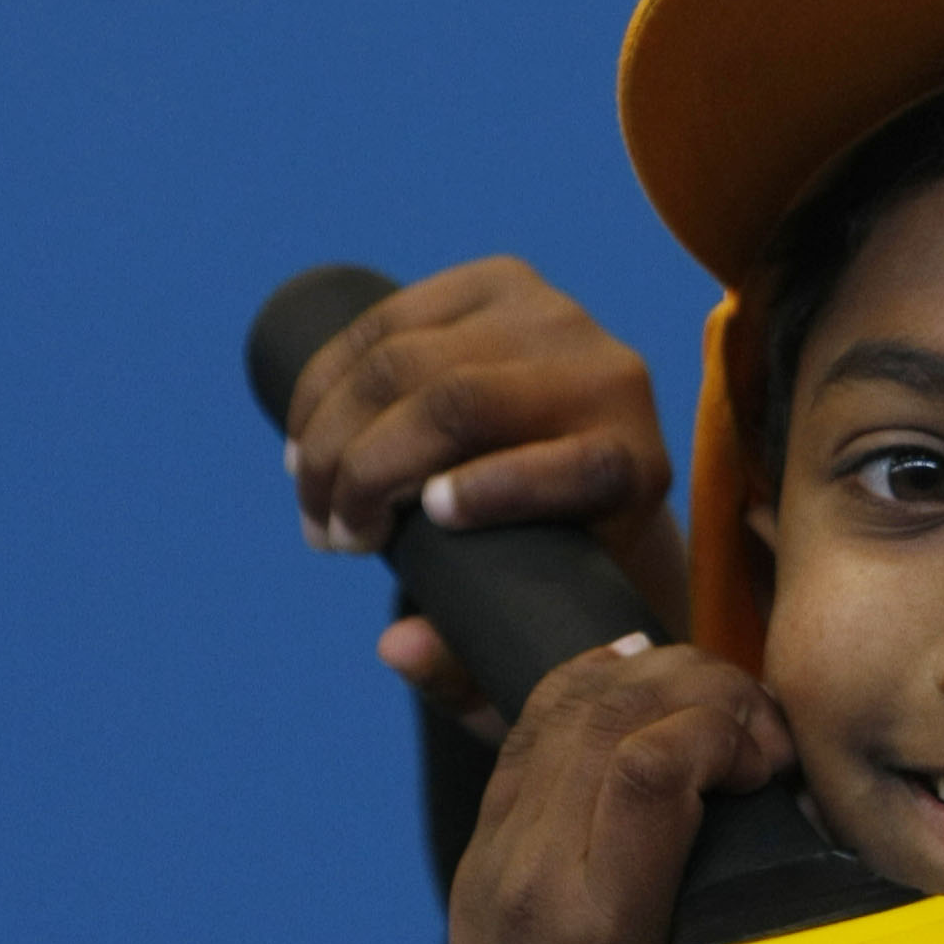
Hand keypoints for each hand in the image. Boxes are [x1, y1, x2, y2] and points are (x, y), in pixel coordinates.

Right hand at [281, 257, 687, 742]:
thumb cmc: (557, 578)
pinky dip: (327, 379)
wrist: (586, 482)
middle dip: (366, 470)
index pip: (575, 466)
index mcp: (640, 467)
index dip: (493, 491)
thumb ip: (470, 661)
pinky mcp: (499, 282)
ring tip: (309, 497)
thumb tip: (396, 647)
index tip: (421, 526)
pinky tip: (303, 435)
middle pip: (460, 403)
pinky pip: (387, 317)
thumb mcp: (532, 630)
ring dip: (331, 431)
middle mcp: (610, 377)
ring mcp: (553, 316)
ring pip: (406, 358)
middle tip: (329, 538)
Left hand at [442, 640, 793, 943]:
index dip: (725, 723)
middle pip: (604, 710)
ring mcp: (492, 865)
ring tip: (712, 700)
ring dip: (644, 677)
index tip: (776, 757)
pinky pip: (528, 740)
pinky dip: (586, 692)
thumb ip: (752, 910)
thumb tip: (801, 801)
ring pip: (558, 707)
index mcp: (592, 924)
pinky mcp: (479, 863)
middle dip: (698, 686)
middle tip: (759, 726)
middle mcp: (527, 879)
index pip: (649, 758)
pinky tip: (637, 684)